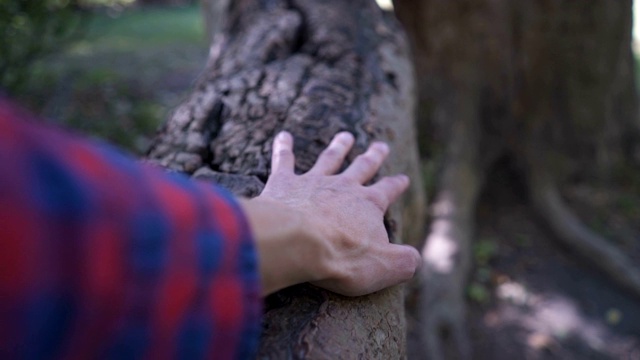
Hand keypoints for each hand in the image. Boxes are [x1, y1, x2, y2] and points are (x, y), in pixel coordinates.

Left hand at [240, 131, 420, 295]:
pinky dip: (283, 147)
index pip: (387, 191)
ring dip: (338, 147)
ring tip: (345, 137)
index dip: (396, 185)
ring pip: (329, 158)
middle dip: (373, 157)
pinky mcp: (284, 183)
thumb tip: (415, 259)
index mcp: (368, 205)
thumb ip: (403, 261)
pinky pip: (284, 160)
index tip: (403, 178)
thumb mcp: (384, 266)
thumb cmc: (341, 256)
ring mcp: (313, 182)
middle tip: (381, 145)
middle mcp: (343, 187)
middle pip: (362, 167)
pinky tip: (283, 136)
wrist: (296, 242)